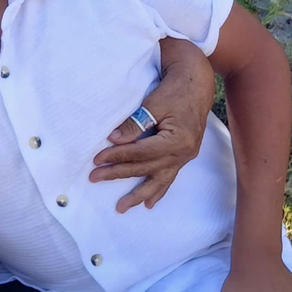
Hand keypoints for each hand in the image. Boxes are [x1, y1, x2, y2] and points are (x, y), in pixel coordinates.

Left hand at [91, 40, 215, 212]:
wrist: (196, 84)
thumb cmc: (174, 91)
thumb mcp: (153, 104)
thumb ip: (134, 124)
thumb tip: (114, 140)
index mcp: (177, 140)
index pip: (140, 152)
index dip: (117, 155)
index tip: (97, 159)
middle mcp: (184, 153)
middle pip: (146, 168)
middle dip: (118, 174)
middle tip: (94, 178)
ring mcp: (185, 157)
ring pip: (159, 180)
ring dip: (139, 194)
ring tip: (122, 207)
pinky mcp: (184, 156)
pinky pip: (170, 177)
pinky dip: (159, 190)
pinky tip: (149, 203)